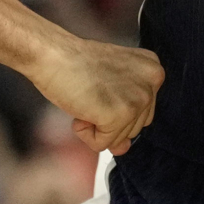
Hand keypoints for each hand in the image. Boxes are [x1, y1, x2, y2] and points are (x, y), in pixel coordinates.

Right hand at [24, 32, 163, 154]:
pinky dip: (85, 133)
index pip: (142, 113)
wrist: (51, 54)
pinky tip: (80, 108)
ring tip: (85, 98)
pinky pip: (101, 144)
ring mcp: (138, 99)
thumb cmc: (74, 63)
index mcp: (153, 69)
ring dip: (96, 126)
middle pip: (134, 128)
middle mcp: (152, 82)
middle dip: (108, 120)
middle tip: (91, 93)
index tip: (100, 88)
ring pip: (119, 139)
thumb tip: (123, 149)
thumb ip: (125, 116)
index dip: (115, 108)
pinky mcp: (119, 115)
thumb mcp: (111, 84)